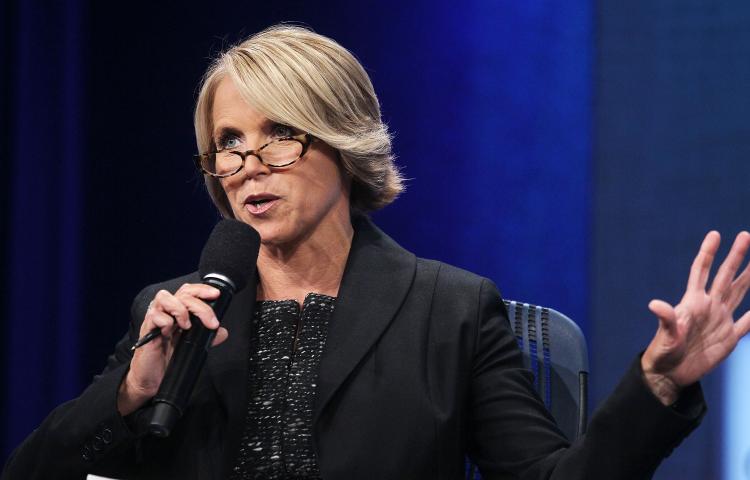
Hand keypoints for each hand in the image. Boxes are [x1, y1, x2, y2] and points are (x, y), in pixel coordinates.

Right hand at [117, 284, 228, 415]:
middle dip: (200, 306)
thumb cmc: (168, 358)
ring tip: (186, 326)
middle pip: (182, 294)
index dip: (202, 289)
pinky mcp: (146, 329)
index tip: (216, 295)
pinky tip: (168, 334)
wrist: (151, 379)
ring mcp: (154, 318)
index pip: (188, 291)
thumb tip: (222, 331)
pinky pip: (155, 316)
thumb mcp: (192, 345)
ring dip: (180, 310)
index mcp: (176, 311)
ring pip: (165, 298)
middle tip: (211, 322)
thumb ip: (207, 337)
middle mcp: (165, 311)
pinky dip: (166, 323)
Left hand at [642, 231, 749, 404]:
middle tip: (746, 235)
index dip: (708, 253)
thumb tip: (654, 304)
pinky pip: (747, 323)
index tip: (715, 234)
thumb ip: (666, 319)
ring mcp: (720, 320)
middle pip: (725, 276)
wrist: (670, 374)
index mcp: (693, 302)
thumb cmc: (663, 352)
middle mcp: (709, 307)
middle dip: (736, 256)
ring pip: (739, 293)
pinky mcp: (729, 338)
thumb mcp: (665, 335)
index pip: (701, 271)